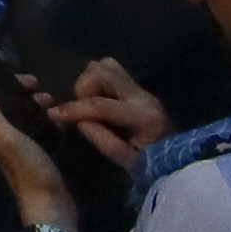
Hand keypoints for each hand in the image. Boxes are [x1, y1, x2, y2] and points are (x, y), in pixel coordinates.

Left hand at [0, 78, 79, 231]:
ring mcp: (22, 145)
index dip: (7, 83)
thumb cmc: (26, 167)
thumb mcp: (4, 133)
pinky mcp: (40, 154)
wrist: (51, 204)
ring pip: (28, 117)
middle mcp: (3, 135)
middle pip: (12, 105)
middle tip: (42, 89)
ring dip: (38, 106)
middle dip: (26, 94)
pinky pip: (42, 131)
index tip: (27, 78)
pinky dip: (49, 122)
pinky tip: (60, 118)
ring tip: (52, 102)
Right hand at [52, 56, 169, 172]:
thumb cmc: (152, 166)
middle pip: (101, 71)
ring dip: (91, 82)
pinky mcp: (137, 87)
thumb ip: (103, 141)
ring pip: (105, 65)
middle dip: (83, 88)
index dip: (74, 109)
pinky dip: (98, 80)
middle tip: (82, 109)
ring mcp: (141, 88)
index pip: (101, 105)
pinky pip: (111, 70)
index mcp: (144, 116)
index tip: (53, 113)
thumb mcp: (128, 163)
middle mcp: (143, 95)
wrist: (177, 161)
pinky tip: (99, 99)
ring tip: (91, 104)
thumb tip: (80, 122)